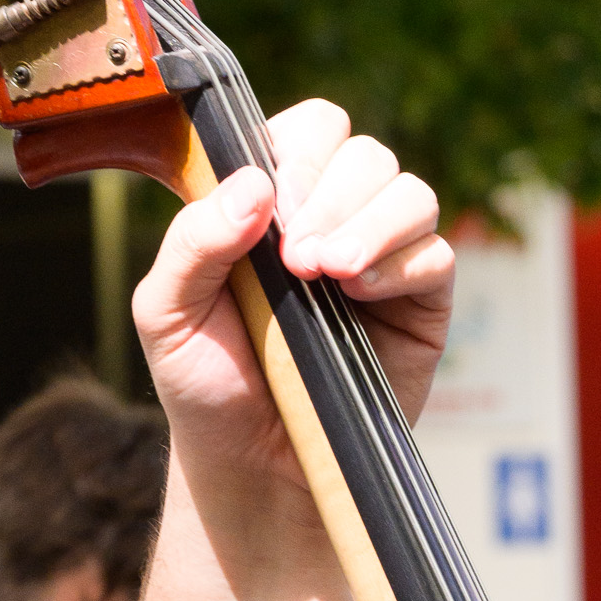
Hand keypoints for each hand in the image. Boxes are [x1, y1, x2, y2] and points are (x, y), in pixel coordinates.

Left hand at [129, 100, 454, 529]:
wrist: (254, 470)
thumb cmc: (205, 387)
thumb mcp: (165, 312)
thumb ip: (192, 240)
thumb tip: (255, 184)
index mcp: (273, 203)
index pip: (308, 130)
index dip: (296, 150)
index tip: (269, 203)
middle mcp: (334, 219)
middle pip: (364, 152)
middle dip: (330, 192)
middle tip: (296, 257)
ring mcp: (382, 259)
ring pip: (409, 192)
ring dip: (369, 221)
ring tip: (327, 274)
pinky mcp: (421, 305)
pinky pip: (435, 254)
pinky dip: (399, 263)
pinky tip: (358, 294)